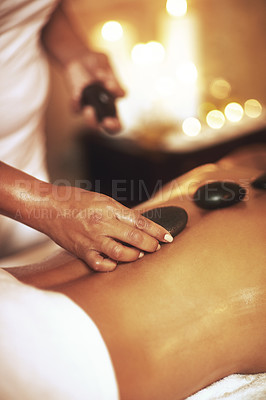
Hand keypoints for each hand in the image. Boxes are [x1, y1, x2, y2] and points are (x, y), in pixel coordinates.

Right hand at [41, 187, 172, 271]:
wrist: (49, 207)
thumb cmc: (76, 201)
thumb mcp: (103, 200)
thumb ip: (120, 213)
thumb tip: (140, 224)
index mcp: (109, 209)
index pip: (139, 222)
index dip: (157, 230)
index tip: (168, 236)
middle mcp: (102, 224)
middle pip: (134, 238)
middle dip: (151, 245)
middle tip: (158, 247)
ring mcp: (92, 239)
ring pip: (120, 253)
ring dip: (135, 256)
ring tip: (140, 254)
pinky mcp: (82, 251)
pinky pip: (100, 264)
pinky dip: (111, 266)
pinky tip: (116, 263)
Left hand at [64, 50, 124, 133]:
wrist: (77, 57)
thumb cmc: (96, 63)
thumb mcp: (105, 64)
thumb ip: (112, 76)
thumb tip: (113, 89)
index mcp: (113, 102)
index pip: (118, 122)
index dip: (115, 126)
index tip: (110, 120)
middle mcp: (102, 108)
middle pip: (107, 128)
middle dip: (108, 128)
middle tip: (105, 121)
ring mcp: (89, 106)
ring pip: (91, 122)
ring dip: (91, 120)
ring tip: (89, 109)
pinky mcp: (77, 102)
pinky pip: (75, 109)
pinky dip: (76, 104)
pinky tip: (76, 96)